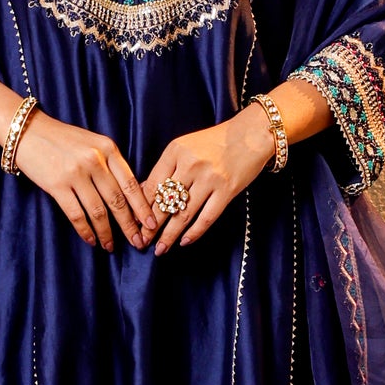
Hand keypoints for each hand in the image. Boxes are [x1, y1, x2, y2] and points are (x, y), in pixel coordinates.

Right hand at [14, 112, 157, 251]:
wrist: (27, 130)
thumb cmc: (61, 138)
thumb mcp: (92, 142)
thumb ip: (109, 163)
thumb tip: (127, 195)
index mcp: (108, 148)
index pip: (131, 183)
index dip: (142, 207)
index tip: (151, 224)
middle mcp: (95, 160)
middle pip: (118, 200)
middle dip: (130, 225)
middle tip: (138, 243)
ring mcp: (76, 173)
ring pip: (98, 211)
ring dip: (107, 232)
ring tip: (111, 246)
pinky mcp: (57, 185)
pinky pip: (76, 214)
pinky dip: (85, 230)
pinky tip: (91, 240)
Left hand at [141, 107, 277, 253]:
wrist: (250, 135)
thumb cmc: (214, 142)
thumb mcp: (184, 147)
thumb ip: (166, 167)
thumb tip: (145, 191)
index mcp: (175, 151)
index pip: (152, 184)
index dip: (141, 207)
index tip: (135, 223)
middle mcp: (190, 164)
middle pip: (164, 202)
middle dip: (151, 226)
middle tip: (142, 241)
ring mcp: (209, 178)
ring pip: (183, 214)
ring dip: (169, 235)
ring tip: (160, 249)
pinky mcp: (226, 190)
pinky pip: (207, 217)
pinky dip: (194, 232)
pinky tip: (184, 242)